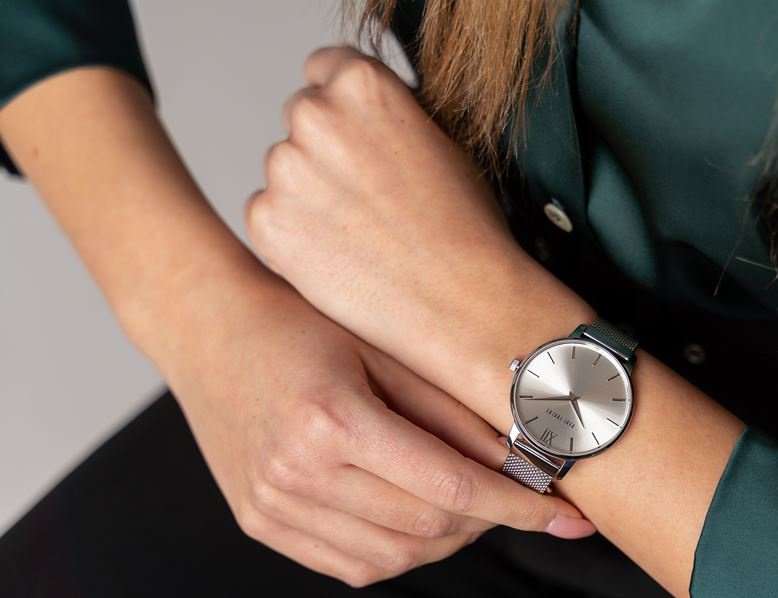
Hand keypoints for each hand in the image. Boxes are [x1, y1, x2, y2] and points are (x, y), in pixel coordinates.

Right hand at [164, 271, 594, 587]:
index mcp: (332, 420)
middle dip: (493, 521)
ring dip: (451, 542)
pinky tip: (422, 520)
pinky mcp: (261, 524)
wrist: (209, 330)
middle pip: (427, 529)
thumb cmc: (300, 322)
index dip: (519, 505)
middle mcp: (297, 474)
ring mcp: (273, 507)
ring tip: (475, 506)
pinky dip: (402, 553)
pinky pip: (353, 566)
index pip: (451, 488)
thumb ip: (450, 411)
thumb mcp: (385, 351)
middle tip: (525, 499)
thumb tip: (523, 459)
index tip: (568, 513)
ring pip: (395, 558)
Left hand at [245, 45, 591, 407]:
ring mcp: (285, 171)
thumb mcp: (438, 142)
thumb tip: (359, 118)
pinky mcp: (267, 223)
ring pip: (285, 171)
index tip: (358, 138)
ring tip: (360, 233)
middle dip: (326, 150)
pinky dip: (294, 233)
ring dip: (309, 194)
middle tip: (366, 196)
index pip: (325, 69)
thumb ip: (385, 116)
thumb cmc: (464, 229)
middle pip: (301, 118)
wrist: (460, 302)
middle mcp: (315, 117)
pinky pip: (269, 215)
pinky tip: (340, 255)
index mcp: (362, 85)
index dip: (346, 109)